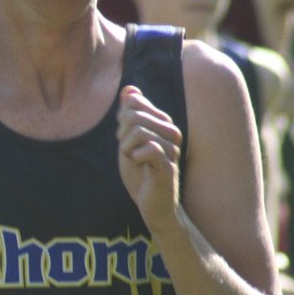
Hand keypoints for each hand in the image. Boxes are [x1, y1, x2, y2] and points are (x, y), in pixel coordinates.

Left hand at [116, 85, 182, 233]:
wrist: (152, 205)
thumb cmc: (141, 173)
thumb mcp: (129, 140)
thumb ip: (129, 115)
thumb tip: (129, 89)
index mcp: (162, 123)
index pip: (134, 103)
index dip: (122, 119)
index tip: (125, 137)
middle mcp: (171, 132)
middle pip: (134, 115)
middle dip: (122, 133)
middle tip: (127, 150)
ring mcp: (171, 148)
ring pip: (139, 131)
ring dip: (127, 147)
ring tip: (133, 158)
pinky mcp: (168, 166)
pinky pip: (149, 148)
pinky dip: (136, 156)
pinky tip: (139, 164)